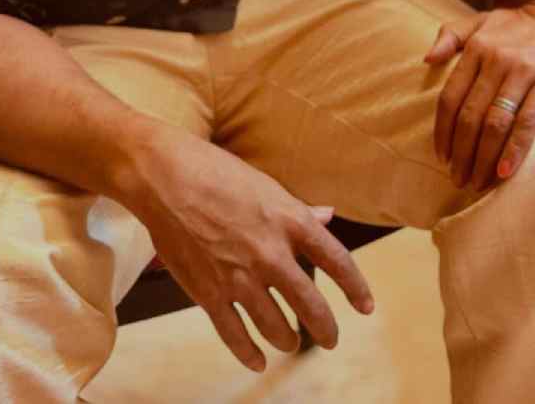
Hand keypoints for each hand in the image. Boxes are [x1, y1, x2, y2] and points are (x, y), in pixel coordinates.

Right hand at [124, 128, 373, 372]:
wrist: (168, 178)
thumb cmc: (220, 173)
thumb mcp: (269, 187)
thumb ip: (300, 210)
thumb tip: (328, 218)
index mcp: (291, 221)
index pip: (337, 261)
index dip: (356, 288)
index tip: (366, 307)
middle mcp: (271, 253)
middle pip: (310, 304)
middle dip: (325, 328)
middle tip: (331, 339)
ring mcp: (239, 277)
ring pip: (275, 326)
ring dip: (287, 340)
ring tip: (292, 343)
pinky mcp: (208, 293)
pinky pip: (234, 336)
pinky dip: (248, 353)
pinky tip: (258, 361)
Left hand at [424, 0, 534, 190]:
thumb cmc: (518, 24)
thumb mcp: (481, 21)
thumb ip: (452, 36)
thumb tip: (426, 59)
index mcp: (476, 48)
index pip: (450, 98)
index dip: (442, 132)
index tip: (441, 157)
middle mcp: (496, 60)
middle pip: (470, 116)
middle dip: (461, 153)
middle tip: (458, 179)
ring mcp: (523, 71)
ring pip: (495, 123)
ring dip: (483, 158)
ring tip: (477, 182)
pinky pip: (527, 122)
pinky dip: (514, 149)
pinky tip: (504, 172)